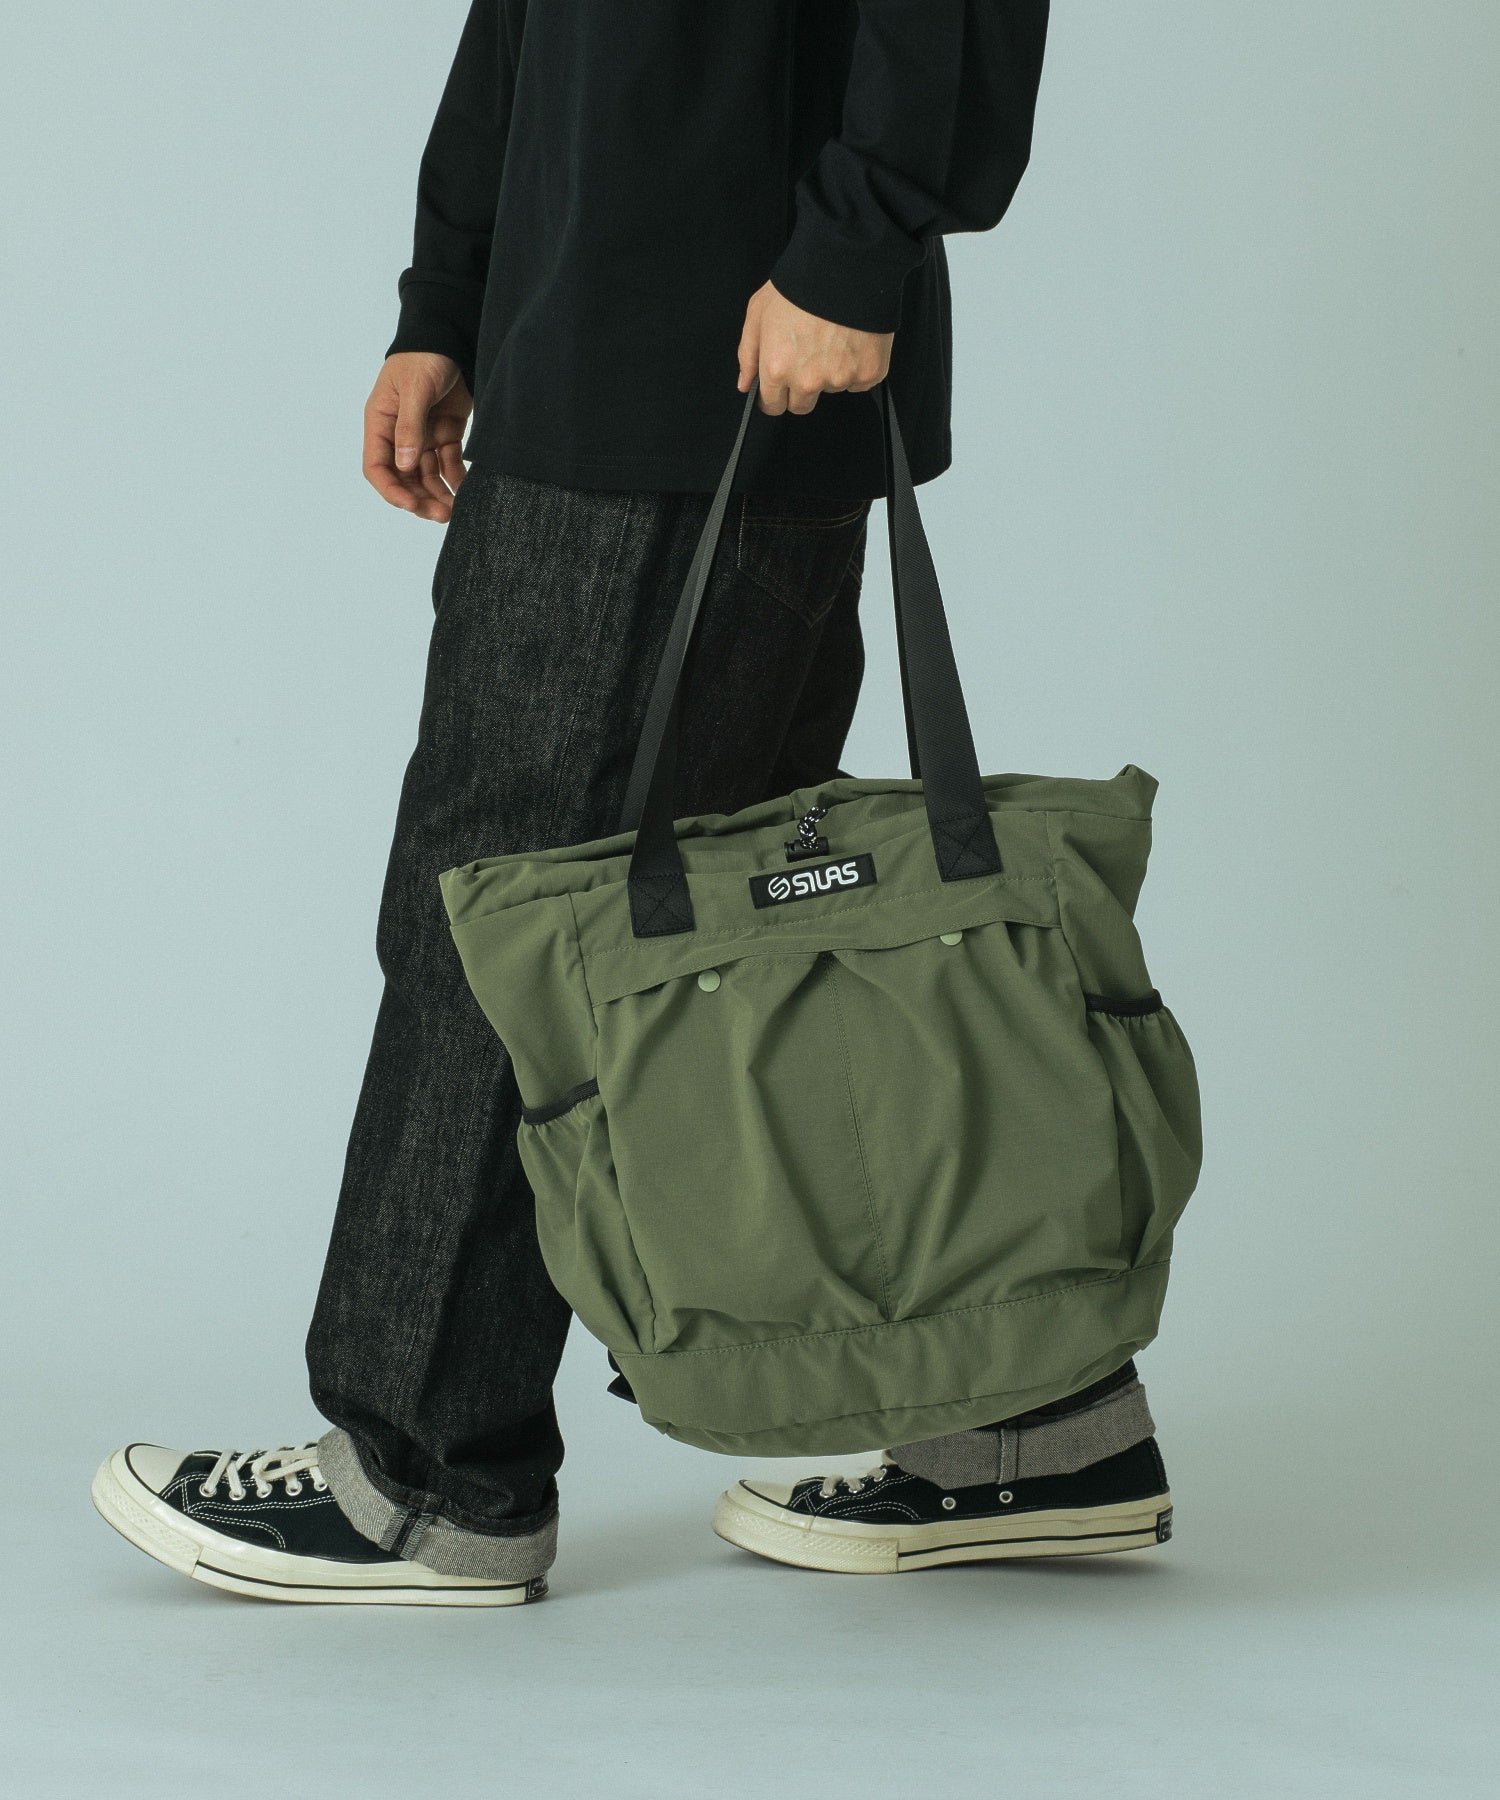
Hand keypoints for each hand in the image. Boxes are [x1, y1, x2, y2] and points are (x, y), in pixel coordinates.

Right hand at [363, 352, 472, 521]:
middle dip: (420, 499)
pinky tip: (466, 492)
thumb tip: (404, 465)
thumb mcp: (414, 390)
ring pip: (428, 476)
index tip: (411, 505)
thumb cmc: (424, 357)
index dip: (392, 490)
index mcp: (380, 423)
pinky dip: (456, 479)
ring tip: (456, 510)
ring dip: (439, 494)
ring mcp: (423, 436)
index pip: (377, 466)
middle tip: (441, 515)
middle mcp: (399, 434)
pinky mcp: (446, 434)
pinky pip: (449, 464)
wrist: (451, 337)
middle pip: (404, 478)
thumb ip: (410, 427)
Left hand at [737, 281, 892, 415]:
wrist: (846, 265)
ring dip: (830, 373)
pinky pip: (859, 381)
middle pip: (802, 405)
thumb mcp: (759, 312)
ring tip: (832, 338)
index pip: (773, 406)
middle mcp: (808, 381)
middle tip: (808, 356)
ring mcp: (840, 379)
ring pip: (831, 389)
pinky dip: (856, 366)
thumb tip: (745, 384)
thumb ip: (748, 353)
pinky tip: (852, 340)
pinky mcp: (868, 373)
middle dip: (801, 388)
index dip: (775, 394)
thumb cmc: (799, 285)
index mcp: (777, 369)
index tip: (780, 385)